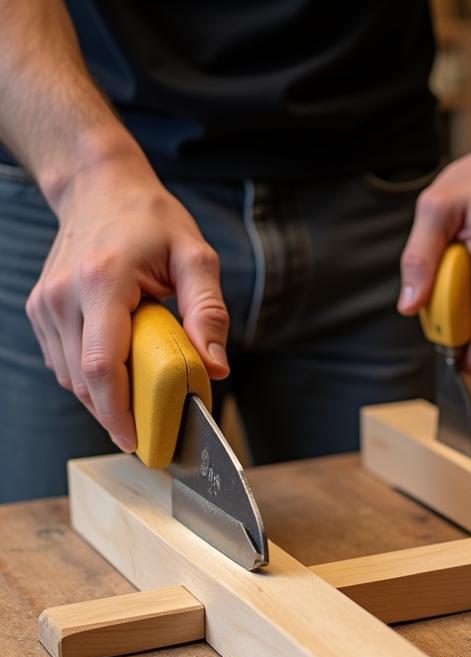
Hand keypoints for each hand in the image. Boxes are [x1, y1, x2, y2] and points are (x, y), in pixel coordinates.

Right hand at [27, 154, 228, 451]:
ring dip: (104, 400)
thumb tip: (216, 368)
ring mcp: (46, 304)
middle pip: (85, 381)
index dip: (119, 413)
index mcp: (103, 283)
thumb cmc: (153, 221)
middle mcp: (64, 296)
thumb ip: (209, 314)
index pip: (104, 366)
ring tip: (141, 406)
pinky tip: (120, 377)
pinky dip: (91, 380)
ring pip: (70, 377)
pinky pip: (64, 362)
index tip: (138, 442)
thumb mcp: (197, 259)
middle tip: (152, 436)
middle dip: (117, 415)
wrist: (100, 187)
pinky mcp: (41, 310)